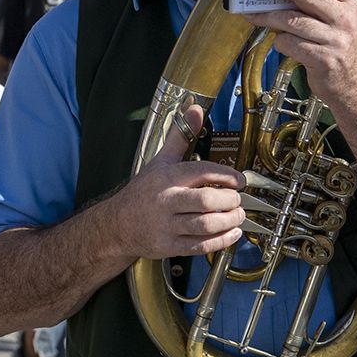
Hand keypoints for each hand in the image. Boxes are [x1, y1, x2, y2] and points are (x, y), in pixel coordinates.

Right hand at [110, 104, 245, 259]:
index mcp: (166, 177)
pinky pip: (200, 245)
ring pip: (205, 224)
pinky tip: (231, 233)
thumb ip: (180, 137)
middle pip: (206, 200)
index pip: (201, 172)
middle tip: (237, 200)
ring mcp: (166, 225)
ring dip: (229, 221)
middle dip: (230, 200)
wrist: (117, 224)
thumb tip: (195, 110)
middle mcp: (165, 201)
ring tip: (237, 216)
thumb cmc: (142, 192)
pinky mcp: (169, 245)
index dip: (226, 175)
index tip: (239, 180)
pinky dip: (221, 240)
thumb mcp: (160, 161)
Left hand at [245, 0, 356, 95]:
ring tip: (252, 14)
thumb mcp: (338, 21)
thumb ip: (318, 3)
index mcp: (348, 4)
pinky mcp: (323, 59)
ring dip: (268, 16)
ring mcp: (335, 40)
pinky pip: (291, 44)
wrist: (356, 87)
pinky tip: (278, 42)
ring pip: (293, 20)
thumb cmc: (339, 48)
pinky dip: (280, 42)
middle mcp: (344, 19)